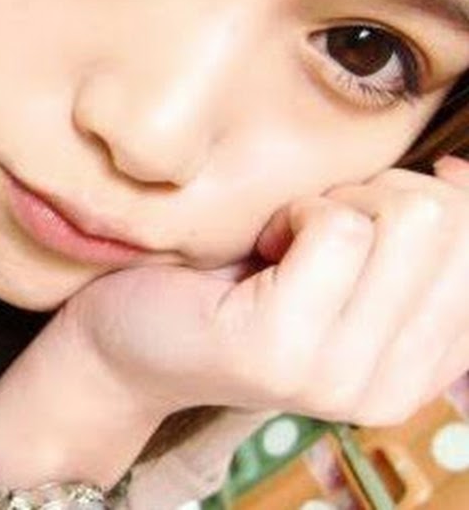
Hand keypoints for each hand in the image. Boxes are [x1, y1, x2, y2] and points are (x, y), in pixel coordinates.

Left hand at [60, 156, 468, 426]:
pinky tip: (258, 245)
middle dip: (374, 194)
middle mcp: (391, 389)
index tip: (358, 209)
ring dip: (332, 201)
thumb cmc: (228, 280)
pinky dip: (294, 211)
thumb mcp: (336, 260)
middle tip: (307, 226)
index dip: (429, 199)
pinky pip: (337, 228)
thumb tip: (463, 170)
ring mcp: (339, 377)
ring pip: (405, 218)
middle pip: (447, 220)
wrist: (125, 336)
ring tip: (280, 239)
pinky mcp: (281, 349)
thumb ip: (406, 235)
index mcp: (417, 370)